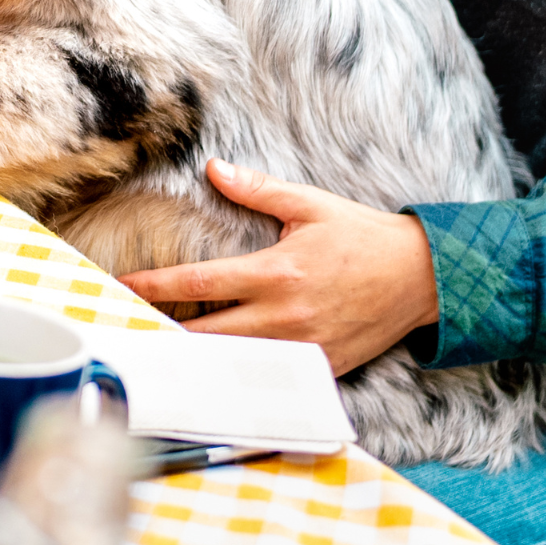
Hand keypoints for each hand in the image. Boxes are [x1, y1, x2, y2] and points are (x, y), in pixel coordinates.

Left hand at [117, 158, 438, 374]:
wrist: (424, 278)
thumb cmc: (363, 237)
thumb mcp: (309, 205)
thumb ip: (257, 190)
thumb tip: (213, 168)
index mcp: (275, 272)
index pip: (198, 283)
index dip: (154, 286)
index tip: (121, 286)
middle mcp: (285, 316)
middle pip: (206, 334)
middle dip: (164, 332)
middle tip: (126, 328)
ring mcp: (304, 348)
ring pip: (234, 361)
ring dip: (197, 358)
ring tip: (157, 352)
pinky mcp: (323, 368)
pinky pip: (271, 376)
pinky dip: (240, 374)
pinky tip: (213, 372)